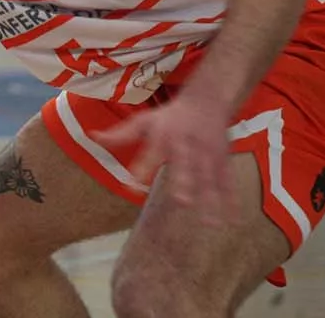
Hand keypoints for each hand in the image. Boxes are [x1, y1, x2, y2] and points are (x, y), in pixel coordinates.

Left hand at [95, 93, 236, 225]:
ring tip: (210, 224)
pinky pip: (228, 182)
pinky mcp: (223, 160)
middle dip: (185, 182)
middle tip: (182, 201)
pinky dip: (232, 201)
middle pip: (185, 165)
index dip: (142, 167)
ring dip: (211, 201)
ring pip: (210, 179)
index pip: (150, 152)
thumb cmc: (169, 116)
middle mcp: (186, 146)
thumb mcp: (143, 120)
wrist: (206, 101)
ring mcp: (207, 155)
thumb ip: (120, 134)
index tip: (132, 185)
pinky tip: (232, 220)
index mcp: (163, 137)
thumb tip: (92, 136)